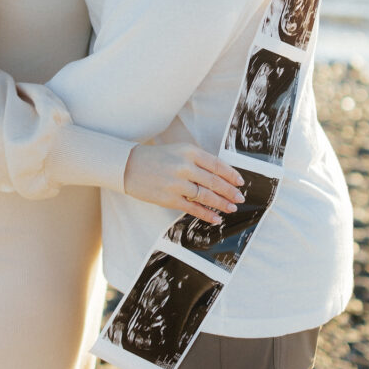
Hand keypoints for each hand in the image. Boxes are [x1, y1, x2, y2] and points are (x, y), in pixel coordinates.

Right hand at [123, 142, 245, 222]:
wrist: (129, 166)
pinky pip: (193, 208)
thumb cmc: (156, 157)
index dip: (231, 175)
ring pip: (206, 196)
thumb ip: (198, 160)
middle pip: (214, 181)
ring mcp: (177, 183)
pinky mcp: (169, 198)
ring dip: (221, 204)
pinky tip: (215, 218)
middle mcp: (184, 166)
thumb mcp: (178, 150)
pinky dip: (206, 214)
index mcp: (189, 151)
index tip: (240, 182)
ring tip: (231, 208)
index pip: (217, 164)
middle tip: (239, 198)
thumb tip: (220, 175)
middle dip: (230, 192)